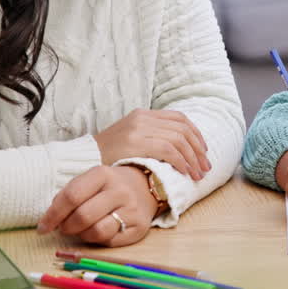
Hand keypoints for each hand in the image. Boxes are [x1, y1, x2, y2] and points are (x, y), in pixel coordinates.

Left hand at [37, 165, 156, 245]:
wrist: (144, 188)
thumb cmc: (107, 187)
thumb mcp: (89, 181)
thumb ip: (68, 196)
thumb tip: (49, 221)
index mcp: (102, 174)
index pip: (72, 196)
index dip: (53, 214)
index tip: (43, 227)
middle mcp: (120, 190)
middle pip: (83, 216)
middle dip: (67, 227)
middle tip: (64, 228)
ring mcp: (132, 209)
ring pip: (97, 232)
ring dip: (82, 235)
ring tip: (83, 229)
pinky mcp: (139, 227)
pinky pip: (110, 241)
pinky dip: (99, 240)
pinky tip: (100, 231)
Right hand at [94, 108, 210, 180]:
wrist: (82, 159)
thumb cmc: (108, 155)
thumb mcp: (131, 139)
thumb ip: (152, 137)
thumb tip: (180, 149)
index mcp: (143, 114)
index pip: (179, 118)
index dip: (196, 134)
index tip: (203, 151)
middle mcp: (142, 118)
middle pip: (182, 129)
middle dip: (198, 149)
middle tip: (205, 167)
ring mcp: (138, 129)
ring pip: (178, 140)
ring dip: (192, 159)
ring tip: (198, 174)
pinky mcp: (135, 142)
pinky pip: (167, 150)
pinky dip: (180, 162)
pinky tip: (184, 172)